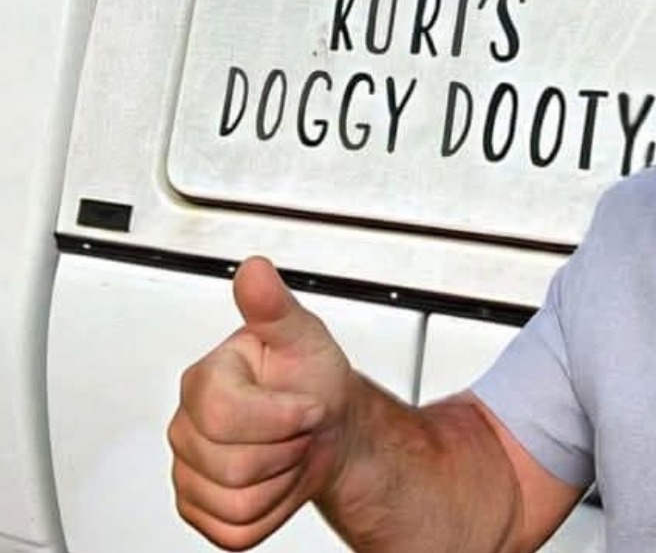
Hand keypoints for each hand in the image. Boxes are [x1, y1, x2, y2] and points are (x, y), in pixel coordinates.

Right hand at [168, 257, 351, 548]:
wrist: (327, 423)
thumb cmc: (312, 377)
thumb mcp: (303, 336)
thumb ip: (274, 306)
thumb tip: (254, 269)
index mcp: (205, 378)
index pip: (227, 416)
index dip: (284, 416)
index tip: (308, 402)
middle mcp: (187, 424)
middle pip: (234, 466)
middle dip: (287, 448)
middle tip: (299, 425)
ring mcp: (189, 470)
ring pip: (236, 503)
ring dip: (282, 480)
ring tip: (288, 448)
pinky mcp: (199, 509)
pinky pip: (235, 533)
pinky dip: (271, 512)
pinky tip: (276, 477)